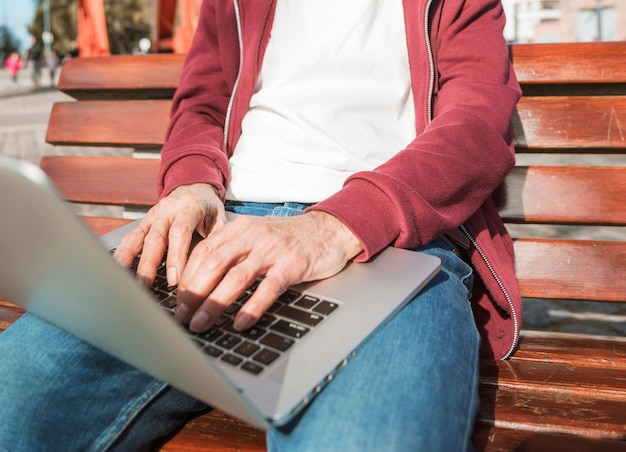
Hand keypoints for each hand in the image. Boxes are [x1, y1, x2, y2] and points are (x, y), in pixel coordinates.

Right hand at [113, 183, 225, 287]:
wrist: (194, 188)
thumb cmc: (208, 207)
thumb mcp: (220, 218)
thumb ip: (217, 238)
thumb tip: (212, 265)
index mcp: (189, 207)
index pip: (180, 232)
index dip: (176, 256)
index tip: (175, 279)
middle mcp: (168, 210)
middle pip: (155, 238)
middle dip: (149, 264)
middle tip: (145, 286)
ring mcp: (153, 216)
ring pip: (138, 238)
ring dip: (130, 261)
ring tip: (125, 281)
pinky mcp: (143, 222)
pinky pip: (130, 238)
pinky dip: (122, 254)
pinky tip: (116, 269)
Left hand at [175, 210, 363, 332]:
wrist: (329, 229)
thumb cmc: (290, 238)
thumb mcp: (258, 236)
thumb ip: (234, 251)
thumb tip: (204, 281)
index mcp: (240, 229)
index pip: (204, 252)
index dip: (186, 278)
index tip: (176, 300)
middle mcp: (253, 236)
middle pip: (213, 264)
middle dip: (193, 293)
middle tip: (180, 317)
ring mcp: (273, 250)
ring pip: (236, 277)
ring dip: (214, 303)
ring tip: (199, 324)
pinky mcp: (292, 264)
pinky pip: (268, 288)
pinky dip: (252, 307)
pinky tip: (240, 322)